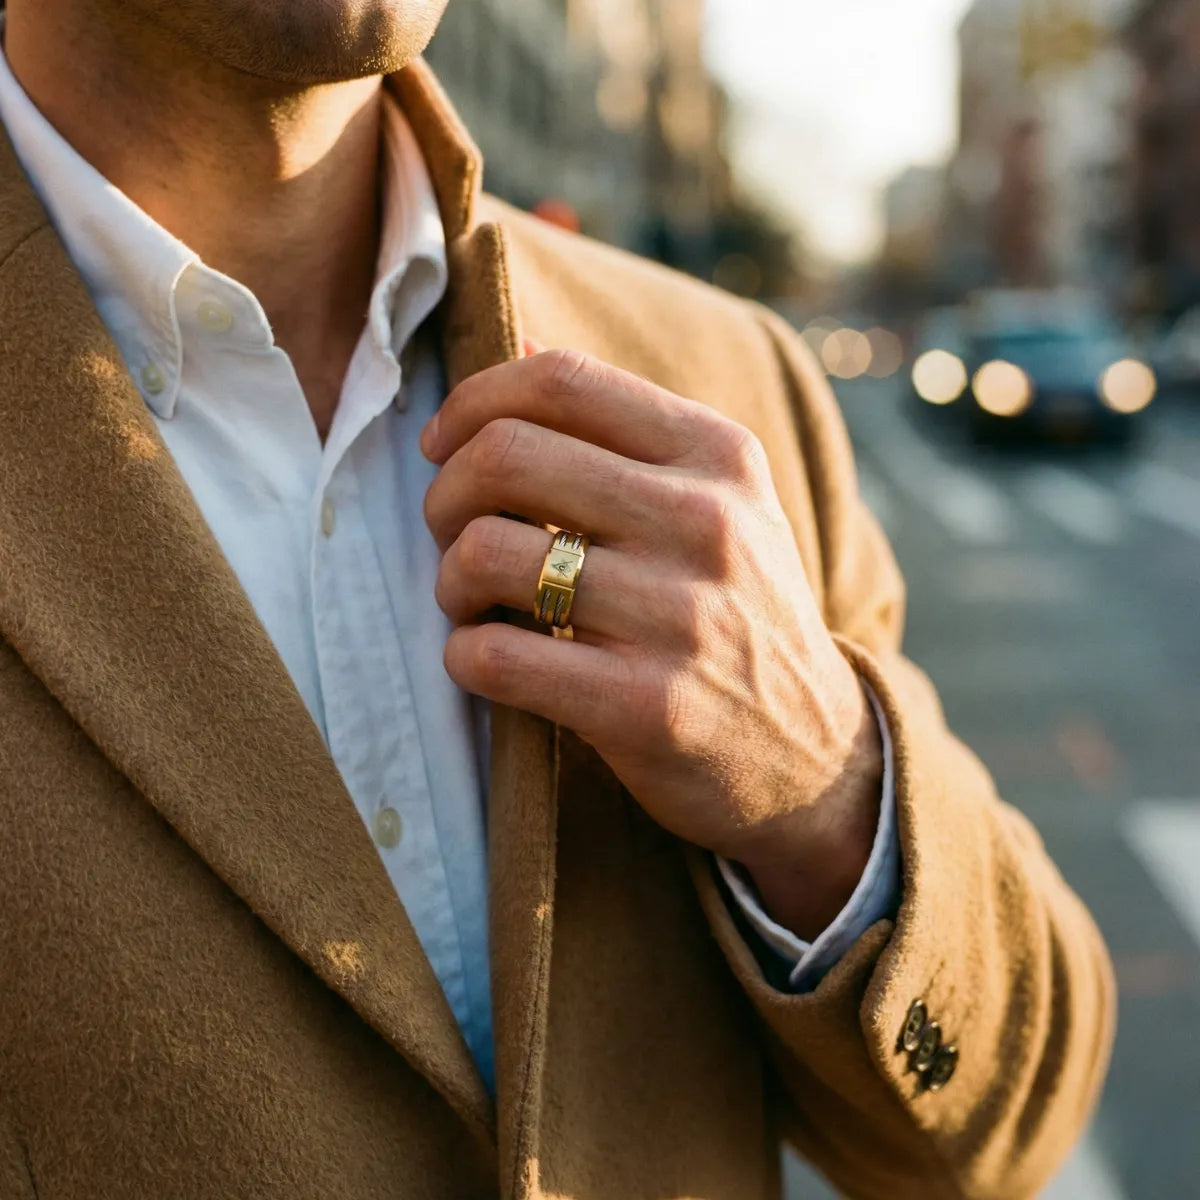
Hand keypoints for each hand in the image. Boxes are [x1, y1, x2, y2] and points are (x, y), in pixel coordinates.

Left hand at [421, 348, 883, 938]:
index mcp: (719, 455)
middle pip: (506, 455)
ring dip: (450, 581)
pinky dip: (463, 656)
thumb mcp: (725, 503)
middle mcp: (705, 522)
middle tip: (451, 535)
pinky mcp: (646, 705)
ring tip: (474, 605)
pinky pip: (494, 656)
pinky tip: (487, 661)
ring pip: (485, 552)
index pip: (561, 380)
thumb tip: (519, 346)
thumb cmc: (743, 616)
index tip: (442, 445)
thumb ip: (629, 432)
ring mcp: (679, 616)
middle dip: (444, 495)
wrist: (816, 756)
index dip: (473, 401)